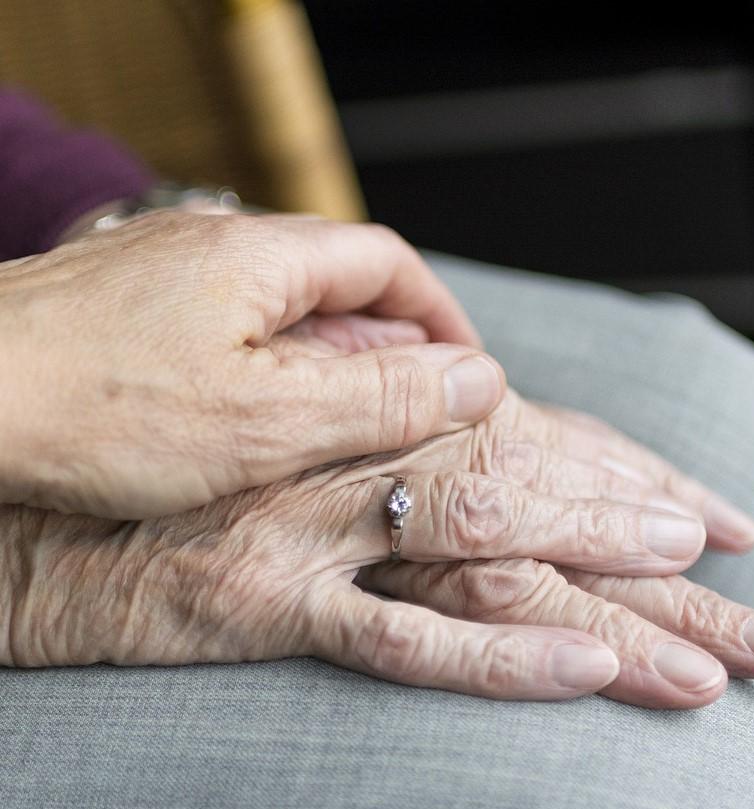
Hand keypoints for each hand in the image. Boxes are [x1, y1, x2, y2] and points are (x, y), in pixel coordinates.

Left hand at [0, 211, 500, 517]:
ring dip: (331, 364)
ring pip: (283, 314)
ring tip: (349, 429)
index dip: (440, 316)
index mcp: (261, 257)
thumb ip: (380, 397)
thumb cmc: (91, 407)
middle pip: (339, 287)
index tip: (468, 370)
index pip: (388, 264)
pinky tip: (262, 421)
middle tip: (415, 414)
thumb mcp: (267, 419)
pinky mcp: (130, 312)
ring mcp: (168, 277)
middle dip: (391, 348)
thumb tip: (478, 381)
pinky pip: (229, 333)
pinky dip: (269, 372)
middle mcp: (216, 250)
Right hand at [2, 329, 753, 708]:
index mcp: (369, 416)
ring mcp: (317, 530)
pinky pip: (400, 633)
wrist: (46, 498)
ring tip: (715, 644)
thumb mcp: (284, 429)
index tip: (711, 513)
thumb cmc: (171, 460)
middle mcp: (357, 459)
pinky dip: (498, 655)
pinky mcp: (266, 601)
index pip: (532, 441)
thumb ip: (371, 426)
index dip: (626, 474)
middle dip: (650, 538)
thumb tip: (459, 413)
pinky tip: (586, 670)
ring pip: (491, 556)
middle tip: (751, 582)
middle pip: (536, 497)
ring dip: (607, 595)